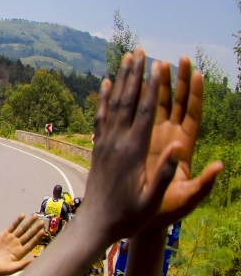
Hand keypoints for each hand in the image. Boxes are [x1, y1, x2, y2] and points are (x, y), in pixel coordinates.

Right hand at [0, 214, 44, 275]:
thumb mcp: (11, 269)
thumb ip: (22, 264)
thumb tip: (35, 260)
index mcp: (21, 253)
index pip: (32, 243)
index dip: (37, 238)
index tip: (43, 232)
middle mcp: (18, 245)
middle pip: (29, 235)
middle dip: (35, 228)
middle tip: (42, 222)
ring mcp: (11, 239)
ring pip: (22, 229)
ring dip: (28, 223)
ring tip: (35, 215)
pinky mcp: (3, 235)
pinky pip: (12, 227)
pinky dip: (17, 221)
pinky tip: (22, 216)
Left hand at [82, 50, 179, 239]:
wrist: (96, 225)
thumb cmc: (130, 216)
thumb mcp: (153, 201)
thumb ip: (166, 174)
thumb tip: (180, 147)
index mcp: (133, 152)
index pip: (145, 113)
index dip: (153, 88)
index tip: (159, 66)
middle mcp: (116, 143)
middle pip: (127, 101)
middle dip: (135, 75)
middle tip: (141, 50)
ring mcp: (105, 143)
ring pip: (113, 105)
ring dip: (121, 79)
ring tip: (126, 58)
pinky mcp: (98, 147)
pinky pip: (101, 117)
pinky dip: (104, 98)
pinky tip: (106, 83)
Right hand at [145, 55, 221, 225]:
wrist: (144, 219)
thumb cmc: (166, 212)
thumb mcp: (187, 199)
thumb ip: (203, 184)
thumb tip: (219, 165)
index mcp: (183, 148)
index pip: (192, 114)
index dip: (195, 94)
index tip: (196, 73)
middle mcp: (169, 139)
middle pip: (174, 103)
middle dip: (176, 80)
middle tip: (177, 57)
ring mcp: (152, 140)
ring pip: (153, 106)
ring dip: (153, 84)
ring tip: (149, 61)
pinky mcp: (135, 144)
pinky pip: (132, 117)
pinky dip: (129, 100)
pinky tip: (120, 85)